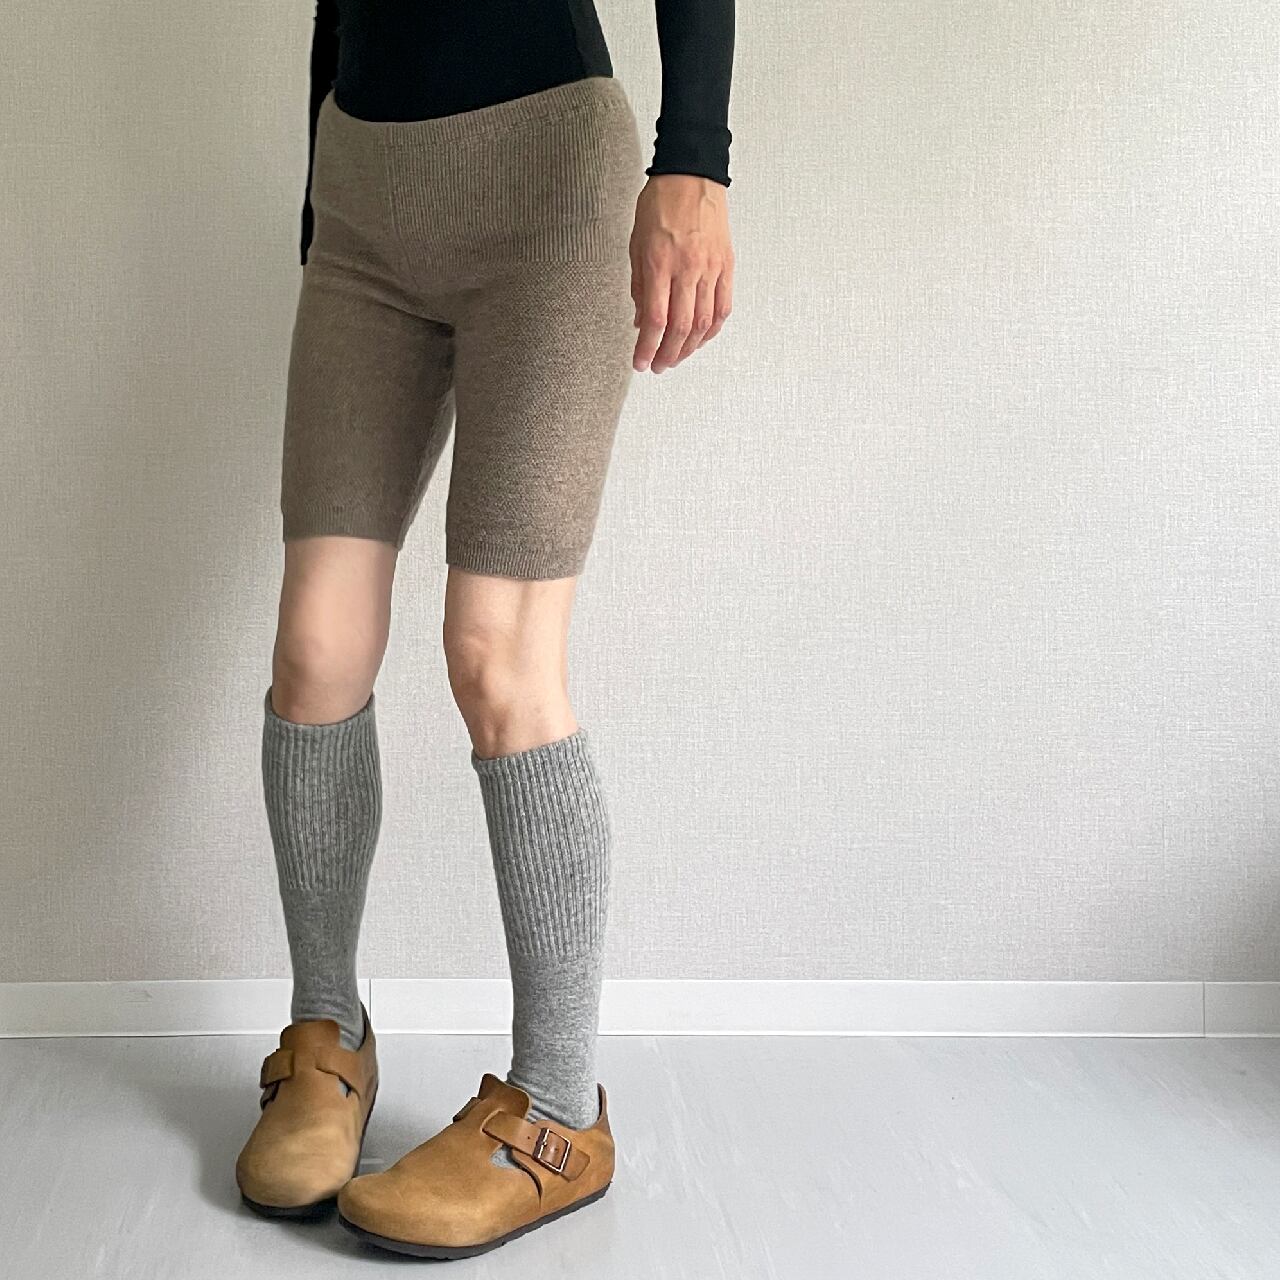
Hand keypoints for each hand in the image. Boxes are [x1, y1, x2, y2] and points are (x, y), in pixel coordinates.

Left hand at [629, 174, 733, 373]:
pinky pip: (723, 307)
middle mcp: (688, 268)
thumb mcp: (637, 244)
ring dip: (688, 347)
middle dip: (668, 354)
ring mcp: (710, 268)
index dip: (648, 347)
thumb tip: (641, 322)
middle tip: (658, 367)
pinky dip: (712, 330)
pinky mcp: (726, 265)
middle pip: (680, 327)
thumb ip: (639, 286)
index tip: (641, 363)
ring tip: (676, 358)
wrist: (692, 174)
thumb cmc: (660, 203)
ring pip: (703, 322)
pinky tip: (700, 339)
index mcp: (660, 262)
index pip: (656, 319)